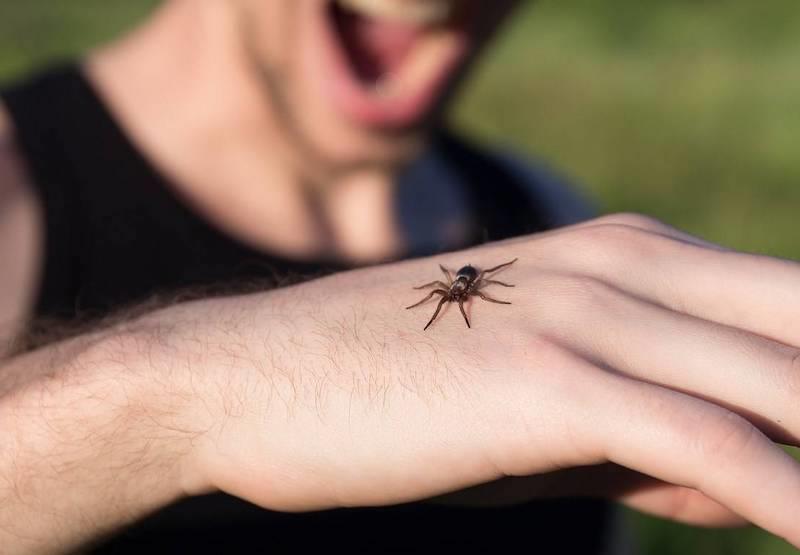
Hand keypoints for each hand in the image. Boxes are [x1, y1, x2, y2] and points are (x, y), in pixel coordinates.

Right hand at [158, 213, 799, 546]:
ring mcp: (587, 315)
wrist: (259, 373)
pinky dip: (782, 493)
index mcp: (631, 257)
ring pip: (777, 385)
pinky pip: (702, 440)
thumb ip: (656, 442)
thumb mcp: (544, 414)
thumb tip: (755, 485)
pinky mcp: (544, 379)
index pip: (794, 310)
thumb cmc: (397, 393)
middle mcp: (626, 266)